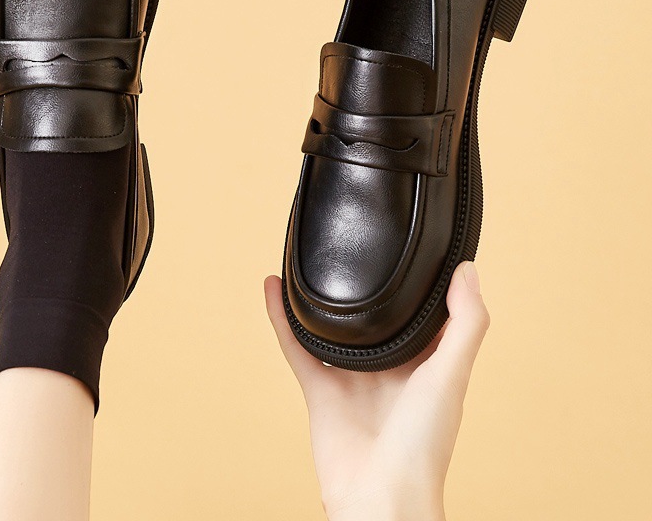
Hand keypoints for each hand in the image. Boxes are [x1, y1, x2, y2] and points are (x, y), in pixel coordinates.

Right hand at [265, 261, 488, 520]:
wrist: (379, 498)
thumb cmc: (423, 447)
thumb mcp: (451, 375)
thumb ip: (465, 324)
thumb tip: (468, 269)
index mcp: (425, 364)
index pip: (426, 314)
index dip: (423, 282)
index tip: (417, 246)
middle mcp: (389, 368)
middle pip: (375, 318)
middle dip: (367, 286)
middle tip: (360, 245)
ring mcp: (352, 379)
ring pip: (332, 328)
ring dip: (320, 299)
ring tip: (313, 263)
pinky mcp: (320, 391)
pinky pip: (296, 345)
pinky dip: (281, 318)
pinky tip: (274, 288)